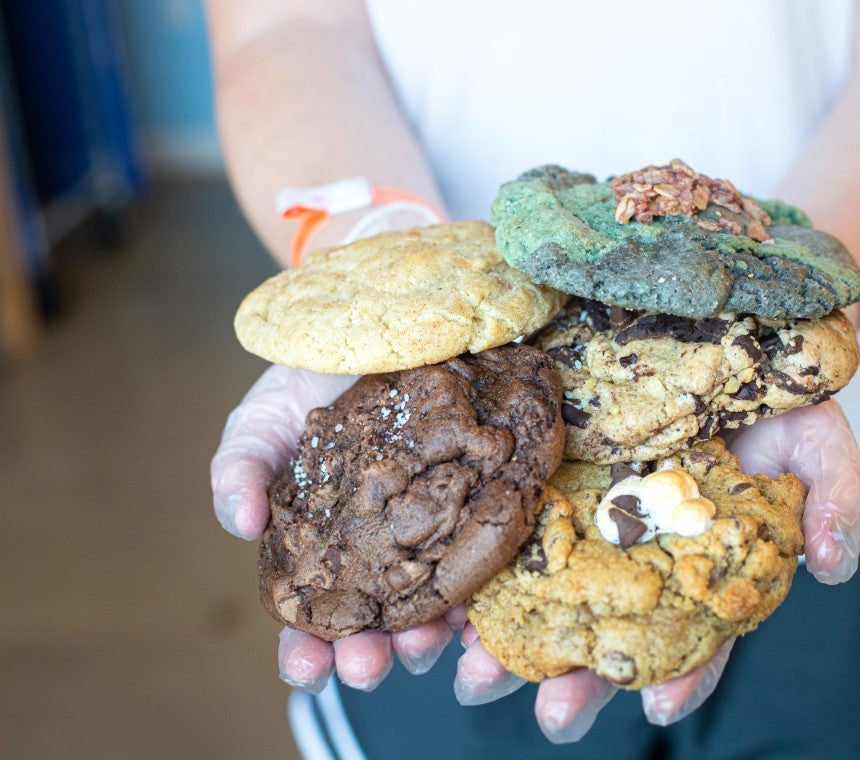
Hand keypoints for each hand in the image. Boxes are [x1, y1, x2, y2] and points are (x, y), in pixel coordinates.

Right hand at [211, 364, 462, 690]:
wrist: (389, 323)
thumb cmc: (313, 380)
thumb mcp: (263, 421)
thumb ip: (241, 469)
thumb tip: (240, 524)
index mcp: (323, 550)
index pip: (311, 615)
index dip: (306, 649)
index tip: (307, 666)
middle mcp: (381, 552)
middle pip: (377, 624)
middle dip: (370, 656)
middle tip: (368, 665)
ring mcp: (434, 532)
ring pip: (435, 607)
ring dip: (428, 640)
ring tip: (420, 645)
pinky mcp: (482, 506)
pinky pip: (489, 564)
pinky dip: (484, 597)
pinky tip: (479, 614)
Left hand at [453, 398, 859, 740]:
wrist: (707, 318)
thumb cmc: (767, 387)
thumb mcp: (816, 433)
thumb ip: (835, 495)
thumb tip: (834, 567)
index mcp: (695, 561)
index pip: (695, 636)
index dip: (681, 676)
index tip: (654, 705)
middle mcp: (630, 552)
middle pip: (602, 631)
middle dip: (573, 679)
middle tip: (551, 714)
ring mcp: (574, 516)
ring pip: (534, 597)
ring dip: (499, 645)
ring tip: (471, 676)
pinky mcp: (528, 476)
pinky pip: (492, 531)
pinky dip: (459, 573)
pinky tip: (434, 604)